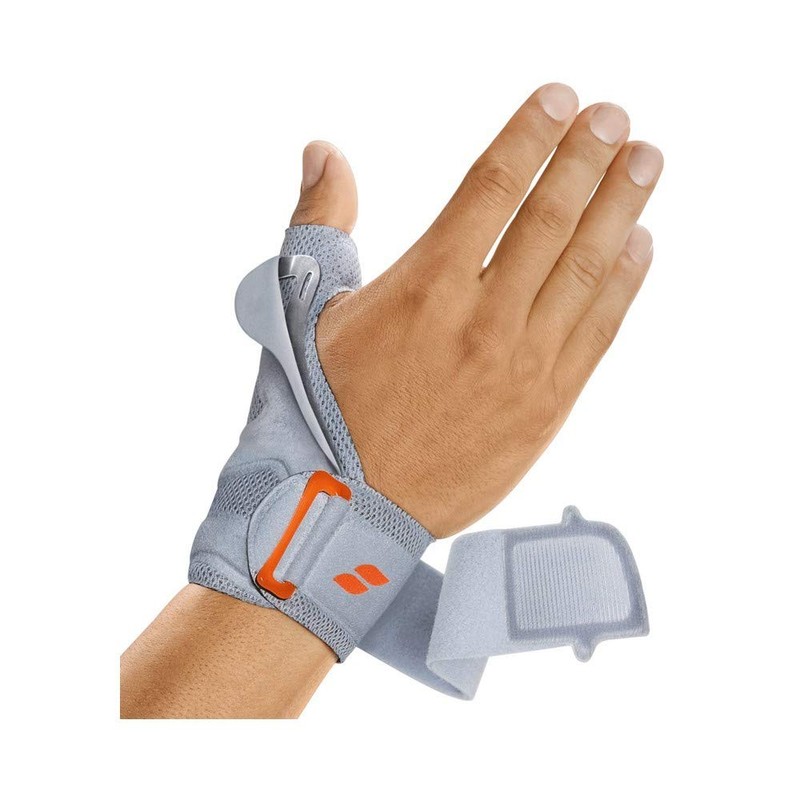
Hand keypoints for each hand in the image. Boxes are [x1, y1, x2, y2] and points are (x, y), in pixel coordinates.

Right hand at [291, 84, 661, 536]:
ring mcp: (521, 364)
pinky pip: (597, 333)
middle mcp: (481, 318)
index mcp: (424, 286)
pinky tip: (638, 248)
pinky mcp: (546, 407)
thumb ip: (323, 224)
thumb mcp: (307, 309)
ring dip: (620, 209)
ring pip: (585, 269)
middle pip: (551, 218)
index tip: (560, 102)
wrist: (346, 508)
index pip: (492, 187)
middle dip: (588, 159)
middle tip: (616, 120)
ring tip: (644, 163)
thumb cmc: (321, 408)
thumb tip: (323, 152)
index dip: (531, 136)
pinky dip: (621, 285)